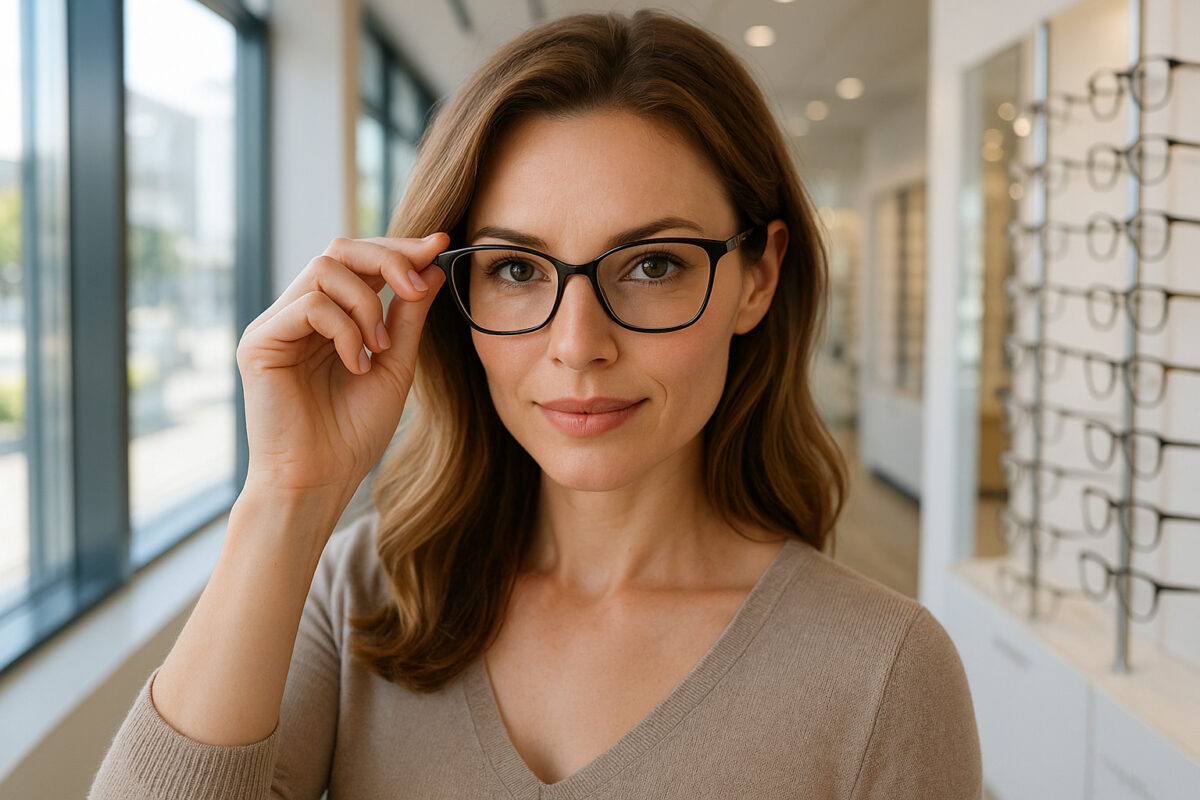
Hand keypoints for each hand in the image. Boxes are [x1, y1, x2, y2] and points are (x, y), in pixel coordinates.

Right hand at [235, 232, 447, 501]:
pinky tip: (356, 365)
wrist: (320, 481)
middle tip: (417, 284)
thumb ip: (408, 317)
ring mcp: (277, 325)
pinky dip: (344, 330)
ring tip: (379, 349)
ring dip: (366, 304)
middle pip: (339, 250)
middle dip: (387, 258)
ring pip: (325, 268)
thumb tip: (431, 268)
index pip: (360, 262)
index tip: (440, 245)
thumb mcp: (395, 366)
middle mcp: (300, 314)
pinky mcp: (260, 342)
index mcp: (331, 318)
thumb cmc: (353, 433)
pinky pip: (309, 305)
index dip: (400, 248)